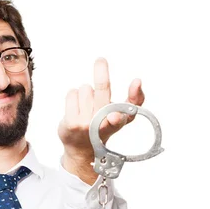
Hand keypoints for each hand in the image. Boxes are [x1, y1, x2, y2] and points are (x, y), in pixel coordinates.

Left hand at [58, 57, 144, 182]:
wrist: (81, 148)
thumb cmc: (104, 126)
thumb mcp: (123, 116)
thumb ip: (135, 100)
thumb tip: (138, 81)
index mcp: (120, 121)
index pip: (129, 108)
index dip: (133, 95)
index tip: (134, 84)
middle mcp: (103, 123)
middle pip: (103, 89)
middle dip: (101, 71)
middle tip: (100, 60)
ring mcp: (86, 124)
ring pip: (85, 88)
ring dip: (85, 93)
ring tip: (86, 108)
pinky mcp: (71, 123)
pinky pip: (72, 93)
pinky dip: (74, 96)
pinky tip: (76, 108)